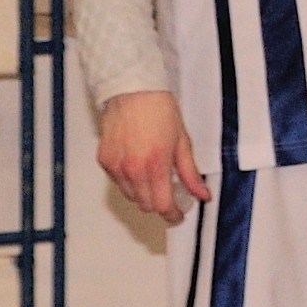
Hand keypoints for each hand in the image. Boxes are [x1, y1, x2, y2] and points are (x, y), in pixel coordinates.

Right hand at [97, 91, 207, 224]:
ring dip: (144, 193)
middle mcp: (132, 170)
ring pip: (130, 195)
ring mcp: (115, 166)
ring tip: (154, 177)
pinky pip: (118, 182)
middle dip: (159, 204)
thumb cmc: (160, 111)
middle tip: (170, 195)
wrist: (133, 91)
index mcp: (155, 166)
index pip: (162, 205)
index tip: (178, 215)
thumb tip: (202, 195)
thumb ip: (190, 173)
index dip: (172, 215)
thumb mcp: (182, 143)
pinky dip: (129, 181)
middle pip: (145, 205)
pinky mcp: (104, 160)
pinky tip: (139, 167)